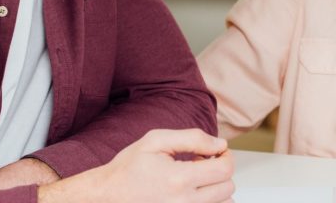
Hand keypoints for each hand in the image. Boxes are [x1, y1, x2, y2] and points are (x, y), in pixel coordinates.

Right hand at [43, 128, 234, 202]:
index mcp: (179, 179)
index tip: (216, 152)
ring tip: (196, 178)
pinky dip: (208, 200)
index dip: (226, 156)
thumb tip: (220, 145)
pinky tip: (192, 190)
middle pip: (227, 188)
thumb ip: (193, 138)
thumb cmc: (128, 168)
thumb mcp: (156, 141)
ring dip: (216, 188)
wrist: (107, 195)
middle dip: (221, 171)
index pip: (224, 170)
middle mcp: (184, 202)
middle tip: (203, 163)